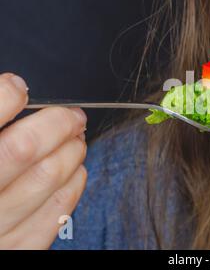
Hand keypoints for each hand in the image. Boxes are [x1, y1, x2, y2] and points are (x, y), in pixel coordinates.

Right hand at [0, 73, 87, 248]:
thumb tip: (10, 92)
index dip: (4, 96)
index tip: (18, 88)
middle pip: (24, 148)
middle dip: (57, 123)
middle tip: (71, 116)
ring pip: (48, 178)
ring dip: (72, 151)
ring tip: (76, 140)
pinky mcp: (18, 248)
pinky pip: (57, 213)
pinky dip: (73, 184)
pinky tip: (74, 171)